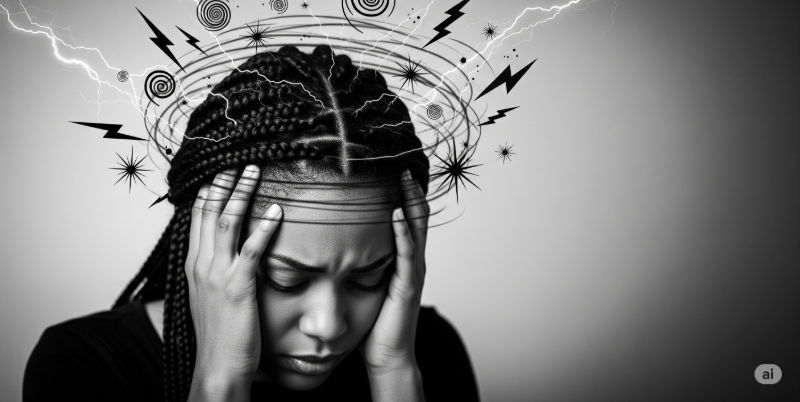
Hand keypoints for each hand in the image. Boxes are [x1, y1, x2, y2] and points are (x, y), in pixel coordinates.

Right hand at [184, 165, 282, 400]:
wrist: (218, 366)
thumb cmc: (222, 334)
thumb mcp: (213, 296)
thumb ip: (220, 270)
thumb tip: (233, 251)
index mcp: (195, 265)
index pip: (199, 218)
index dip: (211, 190)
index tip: (223, 168)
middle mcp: (202, 265)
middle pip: (210, 212)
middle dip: (224, 182)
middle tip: (238, 157)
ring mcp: (218, 275)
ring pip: (227, 222)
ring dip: (242, 193)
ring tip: (255, 169)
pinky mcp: (238, 287)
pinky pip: (252, 250)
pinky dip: (263, 227)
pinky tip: (276, 209)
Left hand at [360, 169, 428, 383]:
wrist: (386, 356)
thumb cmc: (373, 323)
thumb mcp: (364, 283)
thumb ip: (358, 261)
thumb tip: (333, 241)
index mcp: (400, 258)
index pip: (404, 217)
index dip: (401, 192)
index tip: (388, 167)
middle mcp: (411, 260)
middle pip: (416, 215)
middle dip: (410, 188)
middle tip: (401, 160)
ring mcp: (412, 272)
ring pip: (416, 228)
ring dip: (410, 200)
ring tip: (404, 175)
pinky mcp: (407, 285)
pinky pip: (407, 253)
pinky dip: (404, 231)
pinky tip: (397, 212)